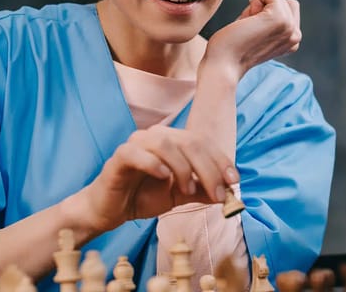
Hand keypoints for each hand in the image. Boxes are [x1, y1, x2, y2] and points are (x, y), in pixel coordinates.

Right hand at [72, 125, 239, 231]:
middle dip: (208, 169)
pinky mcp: (119, 156)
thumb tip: (230, 194)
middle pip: (189, 142)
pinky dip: (154, 164)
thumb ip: (202, 192)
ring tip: (188, 190)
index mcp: (173, 141)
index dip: (221, 161)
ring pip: (166, 144)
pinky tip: (164, 178)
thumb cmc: (144, 196)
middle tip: (218, 194)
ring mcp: (136, 143)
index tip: (234, 181)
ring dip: (183, 168)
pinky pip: (137, 153)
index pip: (203, 143)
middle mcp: (156, 136)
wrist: (111, 209)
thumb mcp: (180, 196)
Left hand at [204, 0, 300, 80]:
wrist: (223, 65)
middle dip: (264, 6)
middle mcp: (295, 36)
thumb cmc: (231, 48)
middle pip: (286, 0)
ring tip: (248, 25)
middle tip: (249, 26)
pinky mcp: (280, 19)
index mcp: (292, 42)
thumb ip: (270, 20)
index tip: (252, 31)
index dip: (265, 13)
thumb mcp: (258, 33)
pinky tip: (247, 20)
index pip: (288, 10)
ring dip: (257, 4)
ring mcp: (290, 28)